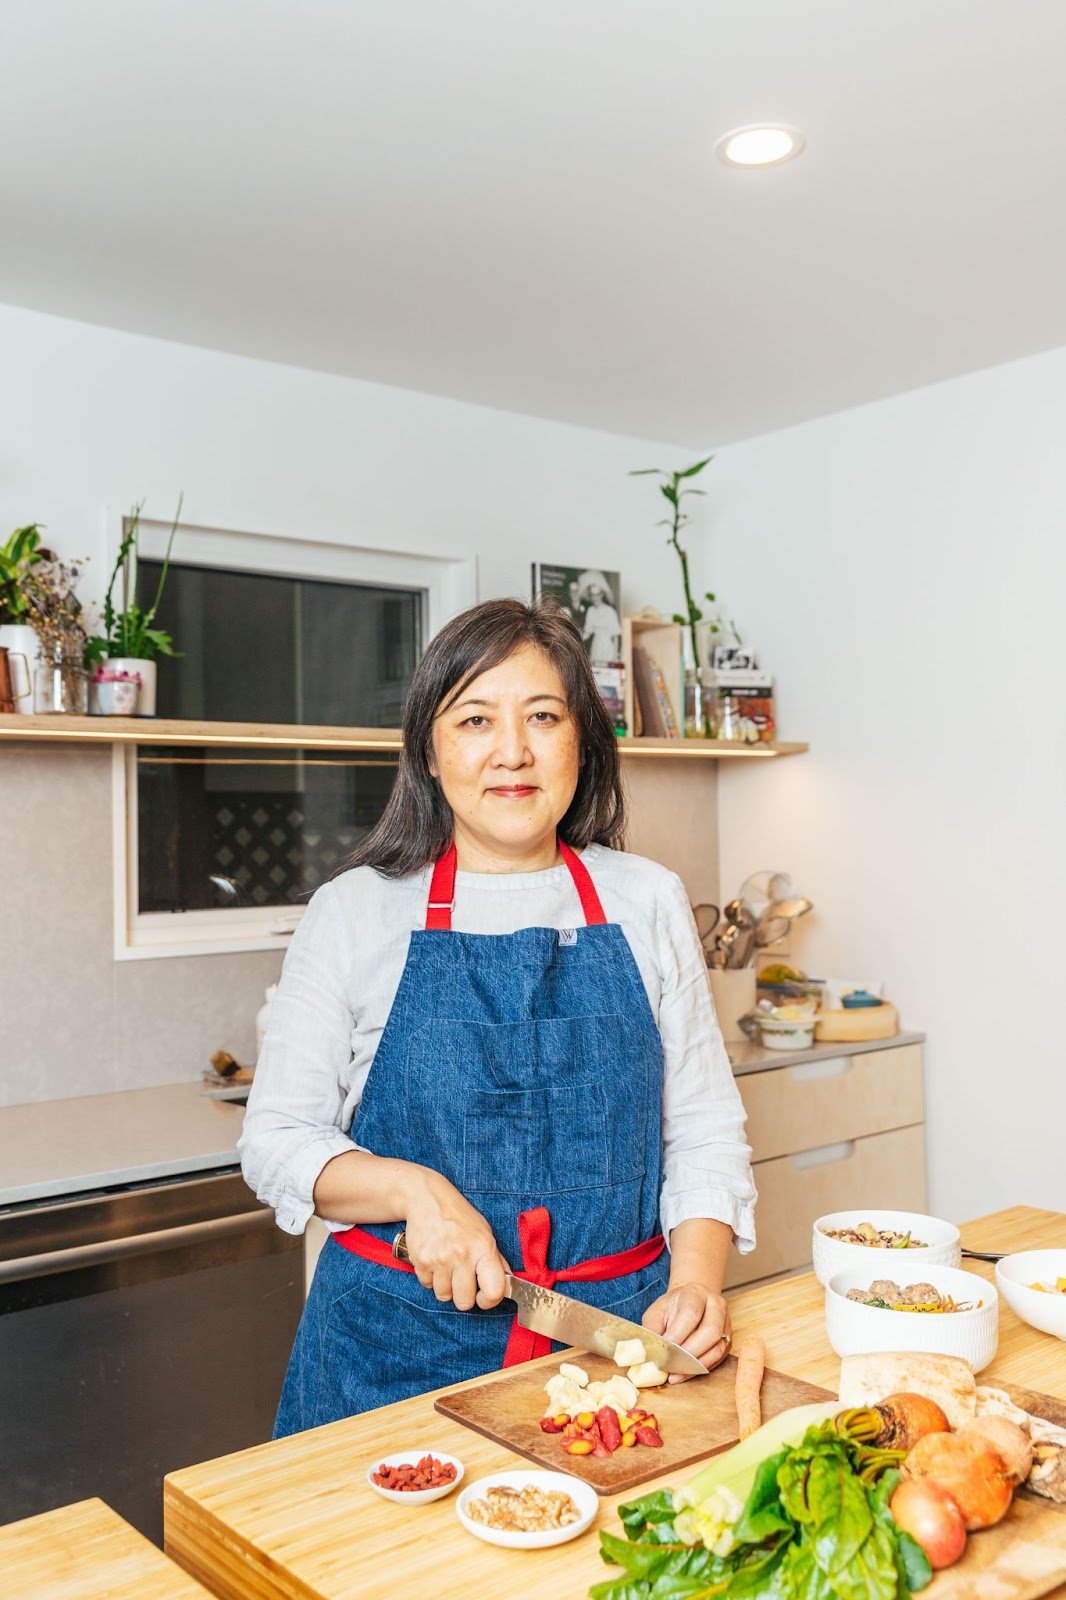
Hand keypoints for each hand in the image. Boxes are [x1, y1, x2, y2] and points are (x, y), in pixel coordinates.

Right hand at [403, 1169, 508, 1311]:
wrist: (428, 1199)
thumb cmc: (459, 1217)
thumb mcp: (484, 1233)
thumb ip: (495, 1260)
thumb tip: (507, 1285)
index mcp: (484, 1248)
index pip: (494, 1291)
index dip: (490, 1301)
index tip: (484, 1296)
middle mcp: (462, 1255)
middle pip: (464, 1302)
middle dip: (464, 1295)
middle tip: (462, 1279)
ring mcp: (439, 1259)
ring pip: (444, 1296)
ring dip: (446, 1286)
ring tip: (447, 1266)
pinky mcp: (420, 1260)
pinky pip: (427, 1285)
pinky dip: (430, 1278)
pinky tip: (434, 1260)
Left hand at [642, 1283, 731, 1383]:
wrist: (690, 1303)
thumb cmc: (672, 1309)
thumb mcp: (657, 1312)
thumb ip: (652, 1329)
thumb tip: (648, 1352)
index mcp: (696, 1294)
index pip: (691, 1314)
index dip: (677, 1335)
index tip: (663, 1351)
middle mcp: (716, 1306)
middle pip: (710, 1331)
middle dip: (689, 1353)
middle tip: (670, 1366)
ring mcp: (726, 1324)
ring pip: (717, 1348)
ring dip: (695, 1365)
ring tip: (675, 1375)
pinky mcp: (728, 1341)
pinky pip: (718, 1359)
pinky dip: (700, 1369)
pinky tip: (685, 1374)